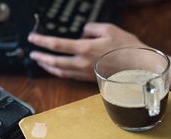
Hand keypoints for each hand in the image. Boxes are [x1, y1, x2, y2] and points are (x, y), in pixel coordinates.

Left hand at [28, 22, 145, 80]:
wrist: (139, 67)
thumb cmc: (126, 47)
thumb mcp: (109, 29)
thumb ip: (91, 28)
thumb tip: (82, 31)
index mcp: (85, 48)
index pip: (57, 45)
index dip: (42, 41)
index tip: (32, 39)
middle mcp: (81, 62)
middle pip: (54, 61)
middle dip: (40, 57)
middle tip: (32, 54)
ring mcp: (84, 73)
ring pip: (60, 72)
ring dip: (47, 67)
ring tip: (40, 63)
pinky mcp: (88, 79)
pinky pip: (69, 76)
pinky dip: (59, 73)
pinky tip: (56, 70)